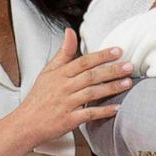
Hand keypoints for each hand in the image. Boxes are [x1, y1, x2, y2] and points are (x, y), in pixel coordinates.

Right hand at [12, 29, 133, 143]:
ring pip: (91, 93)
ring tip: (127, 83)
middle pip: (90, 76)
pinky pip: (88, 114)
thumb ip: (63, 53)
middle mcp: (64, 87)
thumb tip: (70, 32)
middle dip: (111, 70)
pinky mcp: (69, 120)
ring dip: (111, 88)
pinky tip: (116, 108)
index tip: (117, 51)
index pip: (83, 61)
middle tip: (129, 66)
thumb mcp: (48, 72)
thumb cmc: (38, 98)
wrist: (25, 123)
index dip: (101, 56)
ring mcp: (66, 104)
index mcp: (60, 74)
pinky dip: (103, 111)